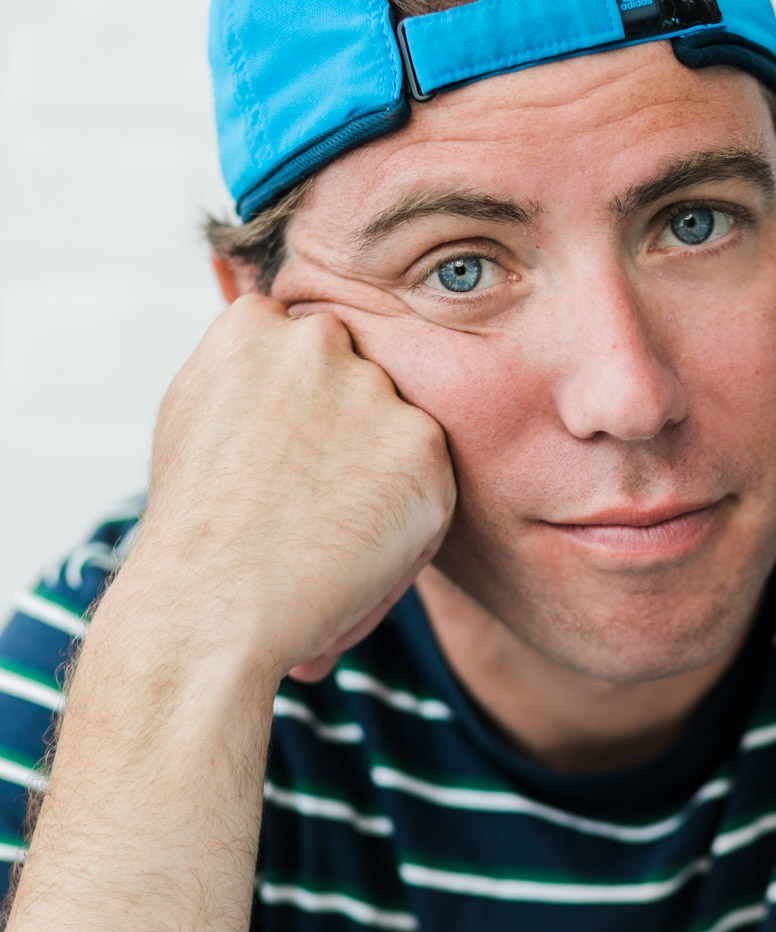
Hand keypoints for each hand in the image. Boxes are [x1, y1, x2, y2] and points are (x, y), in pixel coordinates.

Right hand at [124, 293, 454, 681]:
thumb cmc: (194, 529)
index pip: (306, 350)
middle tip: (305, 505)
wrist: (212, 604)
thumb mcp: (190, 416)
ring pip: (398, 434)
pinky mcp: (425, 444)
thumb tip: (277, 351)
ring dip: (379, 481)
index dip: (301, 413)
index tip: (282, 459)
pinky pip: (429, 484)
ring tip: (323, 536)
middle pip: (357, 383)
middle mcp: (319, 340)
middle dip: (345, 438)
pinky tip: (353, 555)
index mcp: (253, 326)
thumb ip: (244, 372)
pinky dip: (407, 525)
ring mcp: (375, 389)